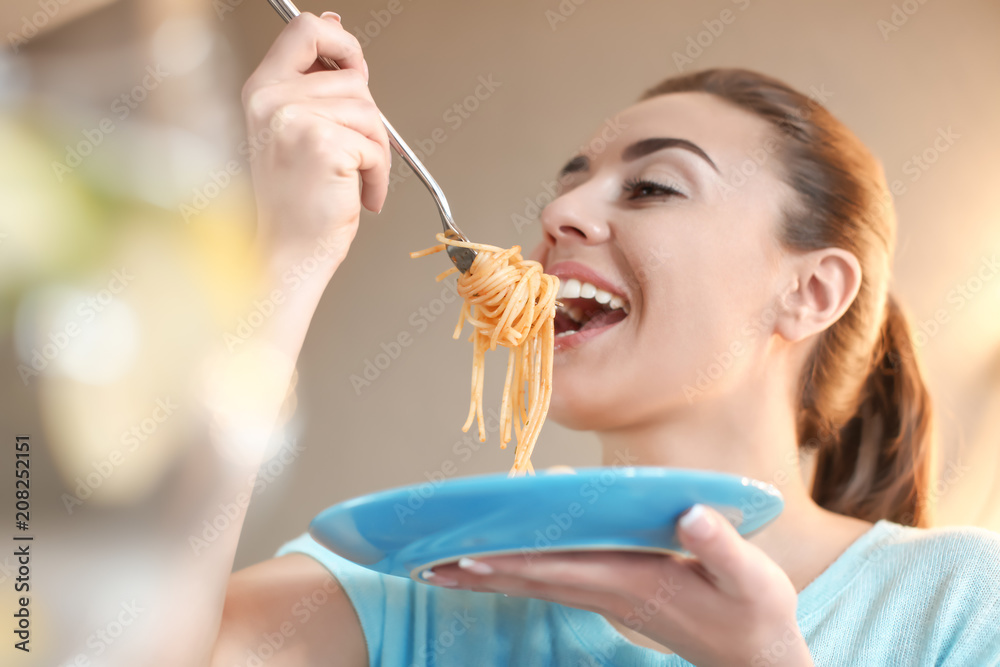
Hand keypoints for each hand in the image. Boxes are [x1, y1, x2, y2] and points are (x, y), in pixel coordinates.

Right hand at [241, 11, 390, 276]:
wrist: (288, 251)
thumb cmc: (294, 201)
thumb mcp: (297, 129)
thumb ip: (315, 80)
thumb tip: (332, 24)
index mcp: (262, 88)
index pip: (304, 29)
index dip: (341, 44)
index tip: (354, 70)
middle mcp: (272, 99)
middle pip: (354, 79)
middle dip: (368, 123)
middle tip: (352, 156)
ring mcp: (295, 119)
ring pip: (370, 113)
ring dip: (375, 153)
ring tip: (351, 180)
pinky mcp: (323, 143)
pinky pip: (376, 145)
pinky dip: (377, 175)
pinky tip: (356, 193)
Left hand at [426, 504, 812, 666]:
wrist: (755, 661)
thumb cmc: (755, 614)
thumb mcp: (754, 581)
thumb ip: (721, 548)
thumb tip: (688, 514)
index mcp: (636, 584)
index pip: (563, 570)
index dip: (516, 561)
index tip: (470, 554)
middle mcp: (610, 592)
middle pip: (533, 579)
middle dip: (480, 570)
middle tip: (425, 563)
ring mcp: (607, 596)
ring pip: (536, 583)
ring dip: (488, 575)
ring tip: (438, 567)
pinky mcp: (611, 594)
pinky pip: (552, 582)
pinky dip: (516, 574)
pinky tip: (491, 565)